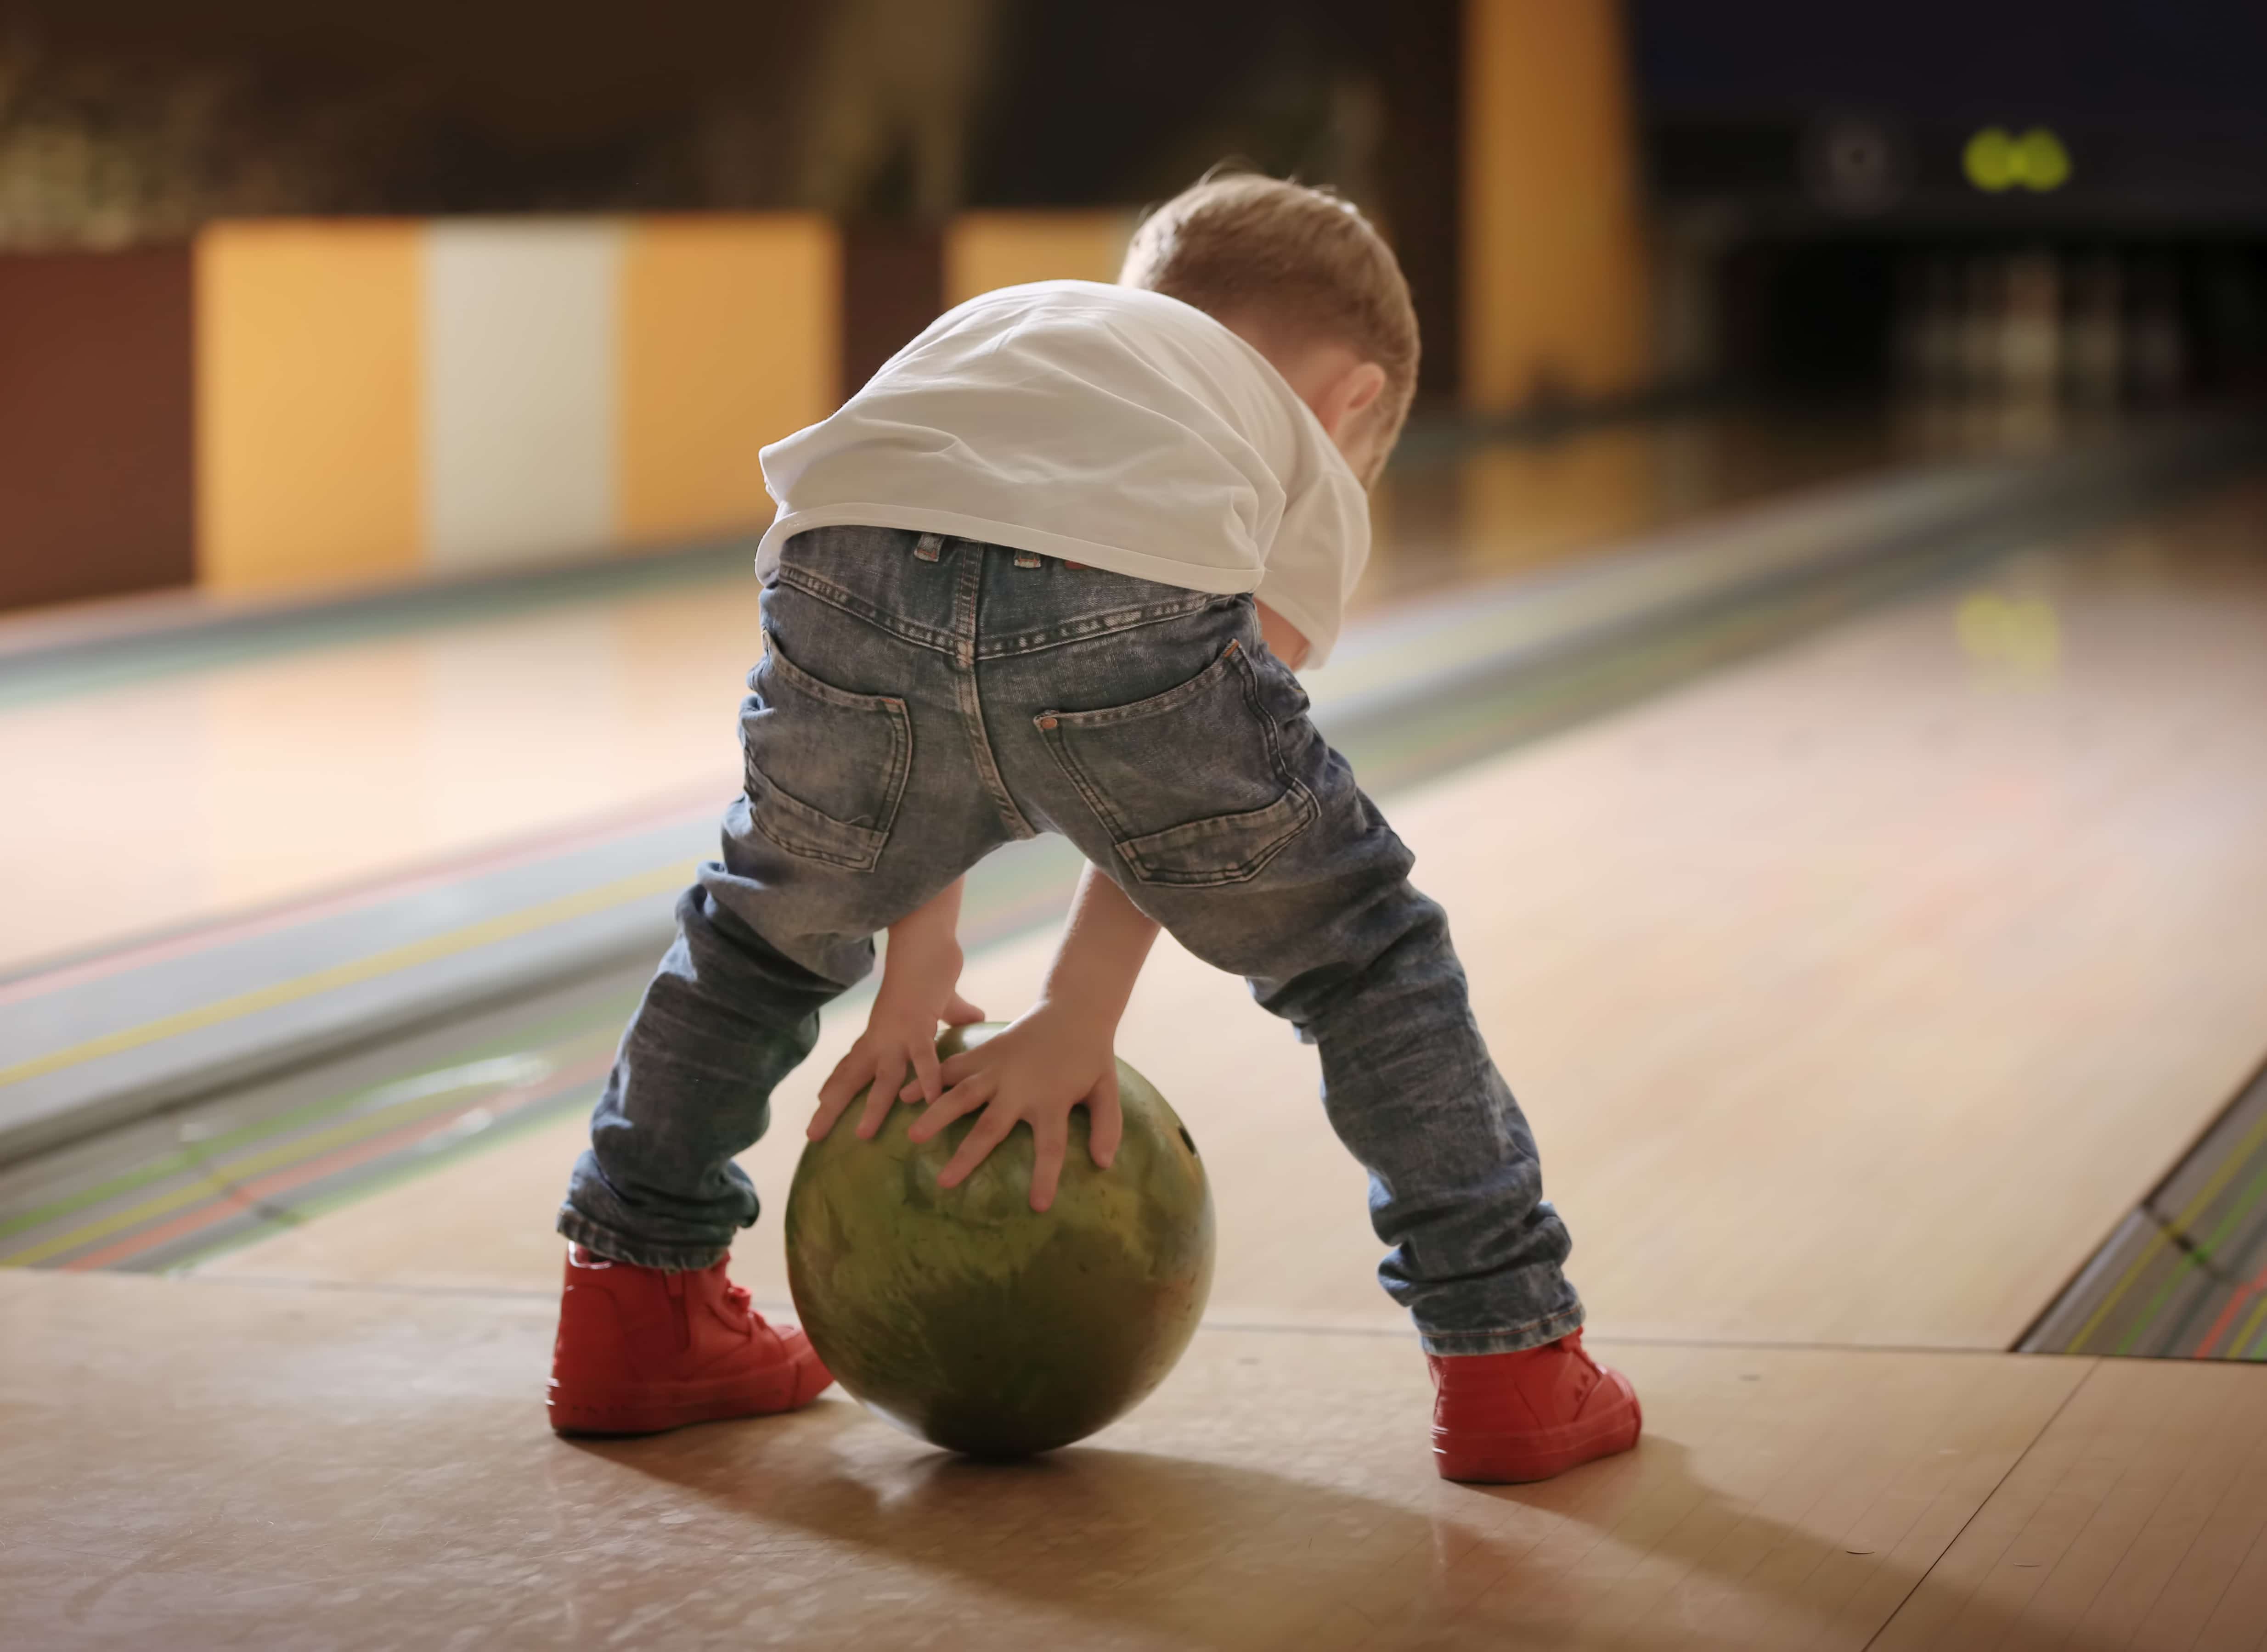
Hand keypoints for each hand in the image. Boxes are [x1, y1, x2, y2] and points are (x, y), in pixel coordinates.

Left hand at [807, 934, 983, 1142]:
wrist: (925, 943)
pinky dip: (925, 1078)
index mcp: (882, 1033)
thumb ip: (957, 1015)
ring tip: (863, 1135)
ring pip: (883, 1077)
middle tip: (812, 1136)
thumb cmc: (931, 968)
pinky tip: (928, 1100)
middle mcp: (882, 1037)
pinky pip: (923, 1057)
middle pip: (852, 1078)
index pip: (853, 1064)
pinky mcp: (918, 1024)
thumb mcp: (943, 1001)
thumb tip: (977, 1018)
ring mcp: (898, 1033)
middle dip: (832, 1108)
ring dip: (873, 1106)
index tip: (820, 1106)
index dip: (837, 1085)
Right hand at [899, 998, 1125, 1211]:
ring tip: (913, 1136)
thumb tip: (1104, 1164)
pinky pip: (952, 1068)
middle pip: (991, 1126)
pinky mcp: (985, 1053)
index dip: (1045, 1175)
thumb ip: (1107, 1125)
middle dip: (968, 1155)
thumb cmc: (1089, 1056)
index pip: (1051, 1146)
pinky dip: (929, 1080)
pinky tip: (903, 1095)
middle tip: (944, 1181)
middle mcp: (1020, 1087)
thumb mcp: (1106, 1089)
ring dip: (937, 1115)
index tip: (1036, 1205)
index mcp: (1052, 1100)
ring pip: (962, 1094)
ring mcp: (998, 1069)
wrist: (1072, 1008)